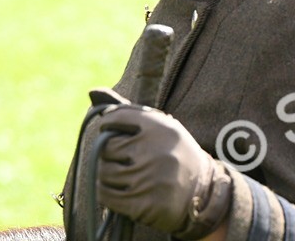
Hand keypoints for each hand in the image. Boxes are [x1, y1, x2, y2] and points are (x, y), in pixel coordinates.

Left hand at [93, 105, 231, 239]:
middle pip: (107, 148)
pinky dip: (108, 193)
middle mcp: (156, 151)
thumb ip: (128, 112)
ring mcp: (150, 179)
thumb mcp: (161, 127)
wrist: (202, 191)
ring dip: (108, 175)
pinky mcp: (143, 203)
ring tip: (125, 175)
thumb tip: (92, 91)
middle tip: (125, 158)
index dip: (108, 125)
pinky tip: (121, 190)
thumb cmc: (174, 153)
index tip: (112, 131)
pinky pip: (106, 195)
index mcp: (161, 127)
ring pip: (104, 173)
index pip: (117, 117)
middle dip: (111, 154)